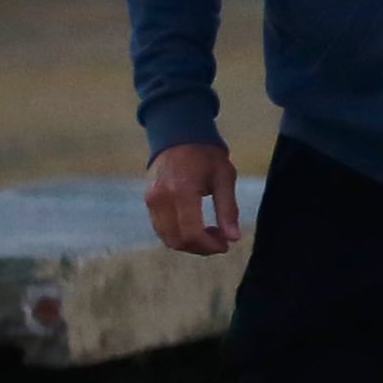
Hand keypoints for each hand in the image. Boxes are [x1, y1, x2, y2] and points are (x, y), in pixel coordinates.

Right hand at [144, 141, 243, 255]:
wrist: (179, 134)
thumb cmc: (206, 154)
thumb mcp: (224, 177)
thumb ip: (228, 209)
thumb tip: (234, 238)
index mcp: (181, 191)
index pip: (192, 233)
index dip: (209, 246)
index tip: (226, 245)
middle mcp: (161, 198)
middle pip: (177, 240)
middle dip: (200, 247)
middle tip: (220, 241)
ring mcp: (151, 200)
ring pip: (167, 237)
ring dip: (189, 243)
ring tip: (209, 233)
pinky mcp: (148, 201)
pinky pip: (161, 228)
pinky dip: (178, 234)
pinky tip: (195, 226)